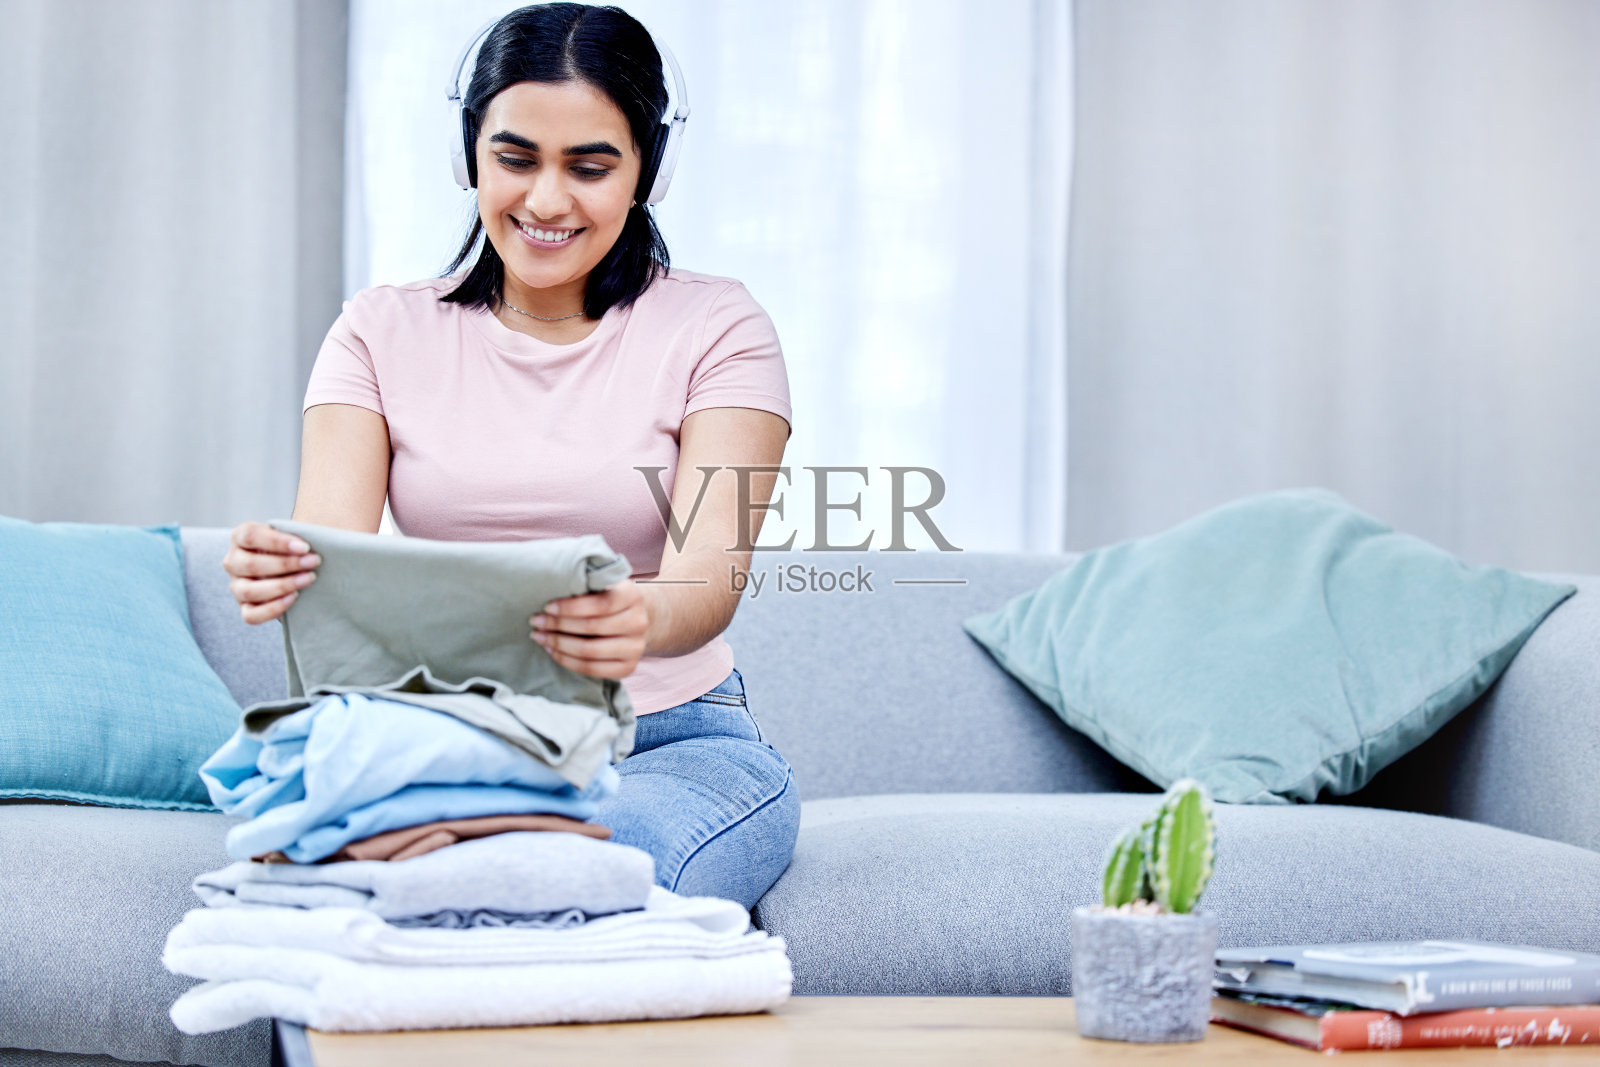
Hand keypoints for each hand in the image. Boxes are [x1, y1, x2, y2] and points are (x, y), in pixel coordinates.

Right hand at [223, 521, 320, 624]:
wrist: (294, 567)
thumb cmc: (294, 547)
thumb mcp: (292, 536)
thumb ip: (300, 533)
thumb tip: (323, 537)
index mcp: (240, 537)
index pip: (251, 536)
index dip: (277, 542)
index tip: (305, 547)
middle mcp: (233, 561)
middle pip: (251, 564)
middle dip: (286, 564)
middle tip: (314, 562)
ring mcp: (236, 586)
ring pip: (249, 591)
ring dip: (282, 585)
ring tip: (309, 578)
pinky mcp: (244, 607)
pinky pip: (251, 615)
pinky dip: (272, 608)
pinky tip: (293, 598)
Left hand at [530, 579, 650, 679]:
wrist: (635, 619)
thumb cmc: (609, 598)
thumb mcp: (604, 584)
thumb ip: (585, 584)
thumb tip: (549, 589)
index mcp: (633, 596)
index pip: (600, 604)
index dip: (570, 607)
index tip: (547, 607)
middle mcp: (639, 622)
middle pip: (591, 628)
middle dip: (558, 625)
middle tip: (536, 622)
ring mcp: (636, 648)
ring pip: (589, 651)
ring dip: (558, 644)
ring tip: (540, 637)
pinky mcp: (628, 667)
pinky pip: (591, 669)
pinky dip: (567, 661)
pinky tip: (553, 651)